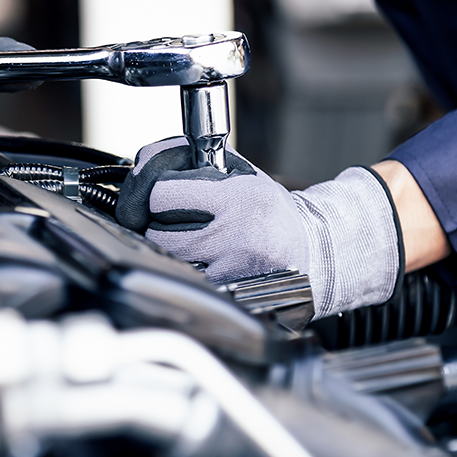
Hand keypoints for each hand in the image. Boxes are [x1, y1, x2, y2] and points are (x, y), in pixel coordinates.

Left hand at [115, 137, 403, 318]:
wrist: (312, 251)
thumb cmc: (268, 210)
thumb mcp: (241, 174)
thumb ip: (194, 162)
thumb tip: (144, 162)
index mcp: (237, 197)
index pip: (160, 193)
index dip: (152, 192)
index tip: (159, 194)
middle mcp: (233, 234)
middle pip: (155, 230)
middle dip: (154, 223)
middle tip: (171, 219)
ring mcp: (229, 269)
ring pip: (165, 258)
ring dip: (166, 249)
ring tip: (188, 239)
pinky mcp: (227, 294)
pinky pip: (184, 280)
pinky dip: (182, 271)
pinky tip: (200, 261)